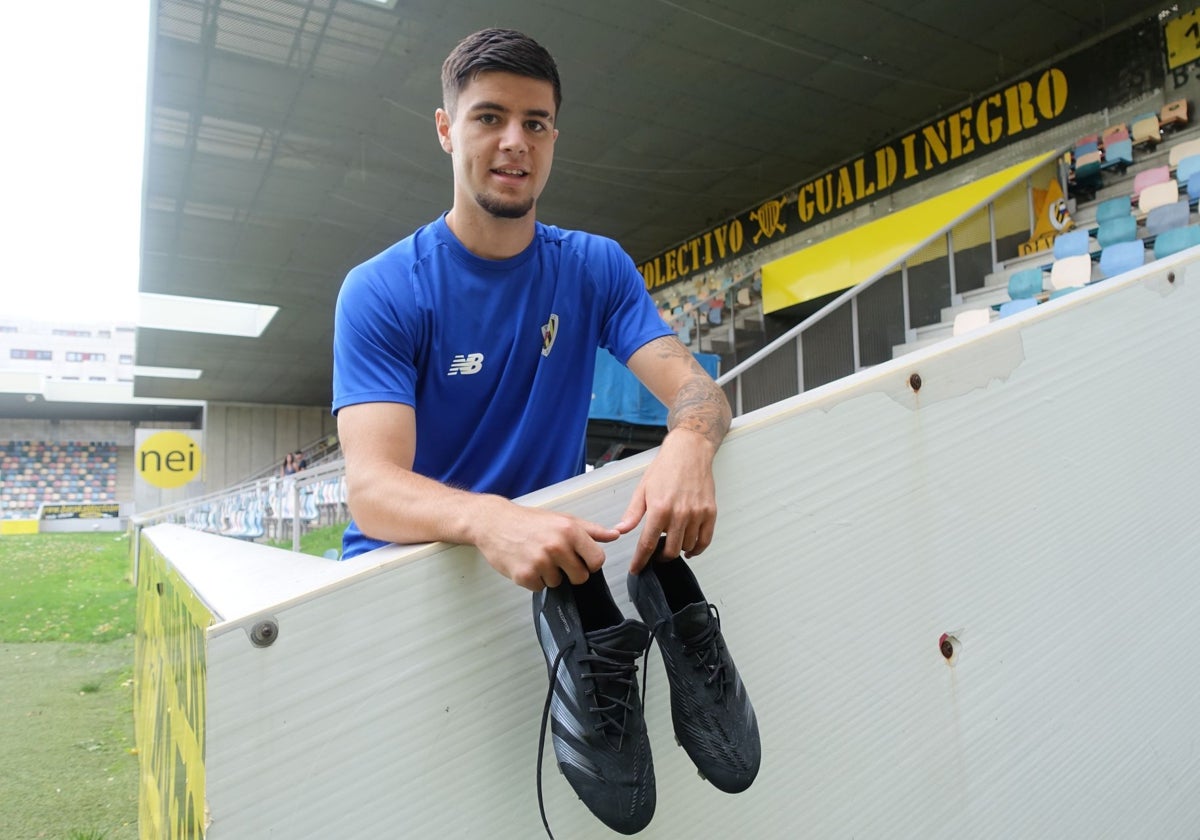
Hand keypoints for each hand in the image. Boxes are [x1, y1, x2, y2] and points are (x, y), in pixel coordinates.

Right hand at [470, 495, 620, 590]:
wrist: (494, 522)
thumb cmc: (530, 521)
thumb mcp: (563, 519)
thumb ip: (591, 530)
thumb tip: (616, 534)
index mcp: (570, 530)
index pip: (597, 561)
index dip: (589, 563)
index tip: (579, 559)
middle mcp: (557, 546)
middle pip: (580, 577)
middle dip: (570, 572)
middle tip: (555, 558)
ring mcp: (540, 562)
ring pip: (558, 583)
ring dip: (549, 575)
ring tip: (536, 557)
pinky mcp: (524, 575)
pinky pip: (540, 588)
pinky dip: (533, 580)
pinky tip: (526, 563)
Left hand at [614, 428, 717, 573]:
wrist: (689, 452)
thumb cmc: (664, 469)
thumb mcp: (642, 489)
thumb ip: (632, 514)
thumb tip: (619, 531)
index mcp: (659, 509)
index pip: (647, 544)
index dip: (640, 561)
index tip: (636, 569)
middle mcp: (679, 514)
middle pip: (669, 551)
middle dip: (660, 558)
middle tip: (655, 554)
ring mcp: (697, 514)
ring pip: (686, 547)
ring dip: (677, 549)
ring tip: (671, 542)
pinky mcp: (710, 513)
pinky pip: (705, 540)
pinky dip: (697, 549)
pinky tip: (689, 548)